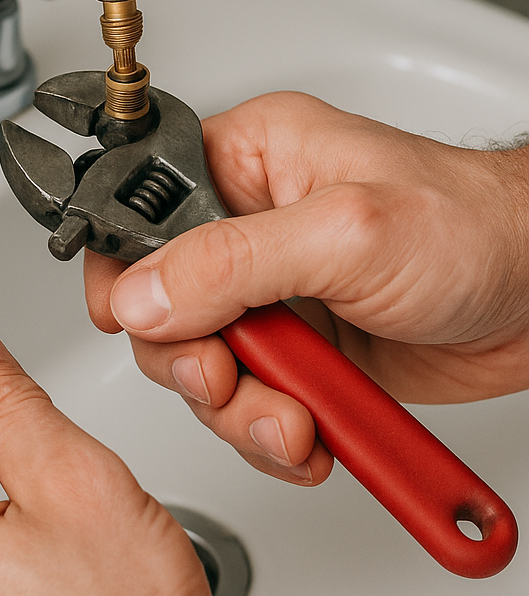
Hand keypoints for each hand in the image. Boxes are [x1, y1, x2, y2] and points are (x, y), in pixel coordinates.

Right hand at [84, 91, 528, 485]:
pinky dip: (269, 432)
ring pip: (198, 364)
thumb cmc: (471, 227)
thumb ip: (231, 265)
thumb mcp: (345, 234)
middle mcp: (245, 227)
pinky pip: (245, 400)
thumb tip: (141, 295)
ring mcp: (268, 293)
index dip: (124, 272)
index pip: (139, 212)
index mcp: (245, 163)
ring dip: (237, 409)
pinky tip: (309, 432)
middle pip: (158, 304)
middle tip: (230, 380)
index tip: (136, 322)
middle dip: (191, 359)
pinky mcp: (294, 347)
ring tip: (291, 421)